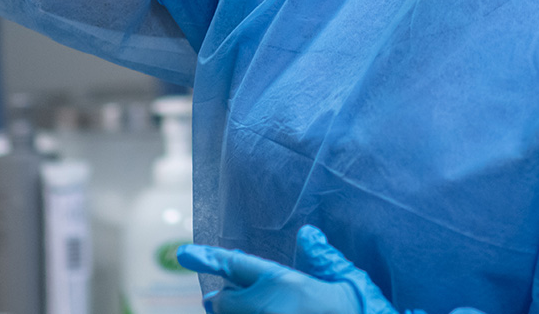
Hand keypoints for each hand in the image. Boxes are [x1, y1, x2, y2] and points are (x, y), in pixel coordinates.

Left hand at [177, 232, 363, 313]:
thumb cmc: (356, 306)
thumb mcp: (342, 278)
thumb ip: (321, 256)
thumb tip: (308, 233)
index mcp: (282, 283)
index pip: (236, 265)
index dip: (208, 257)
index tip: (182, 252)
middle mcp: (265, 307)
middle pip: (222, 302)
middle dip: (226, 301)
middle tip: (234, 300)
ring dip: (237, 313)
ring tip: (264, 306)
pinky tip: (274, 311)